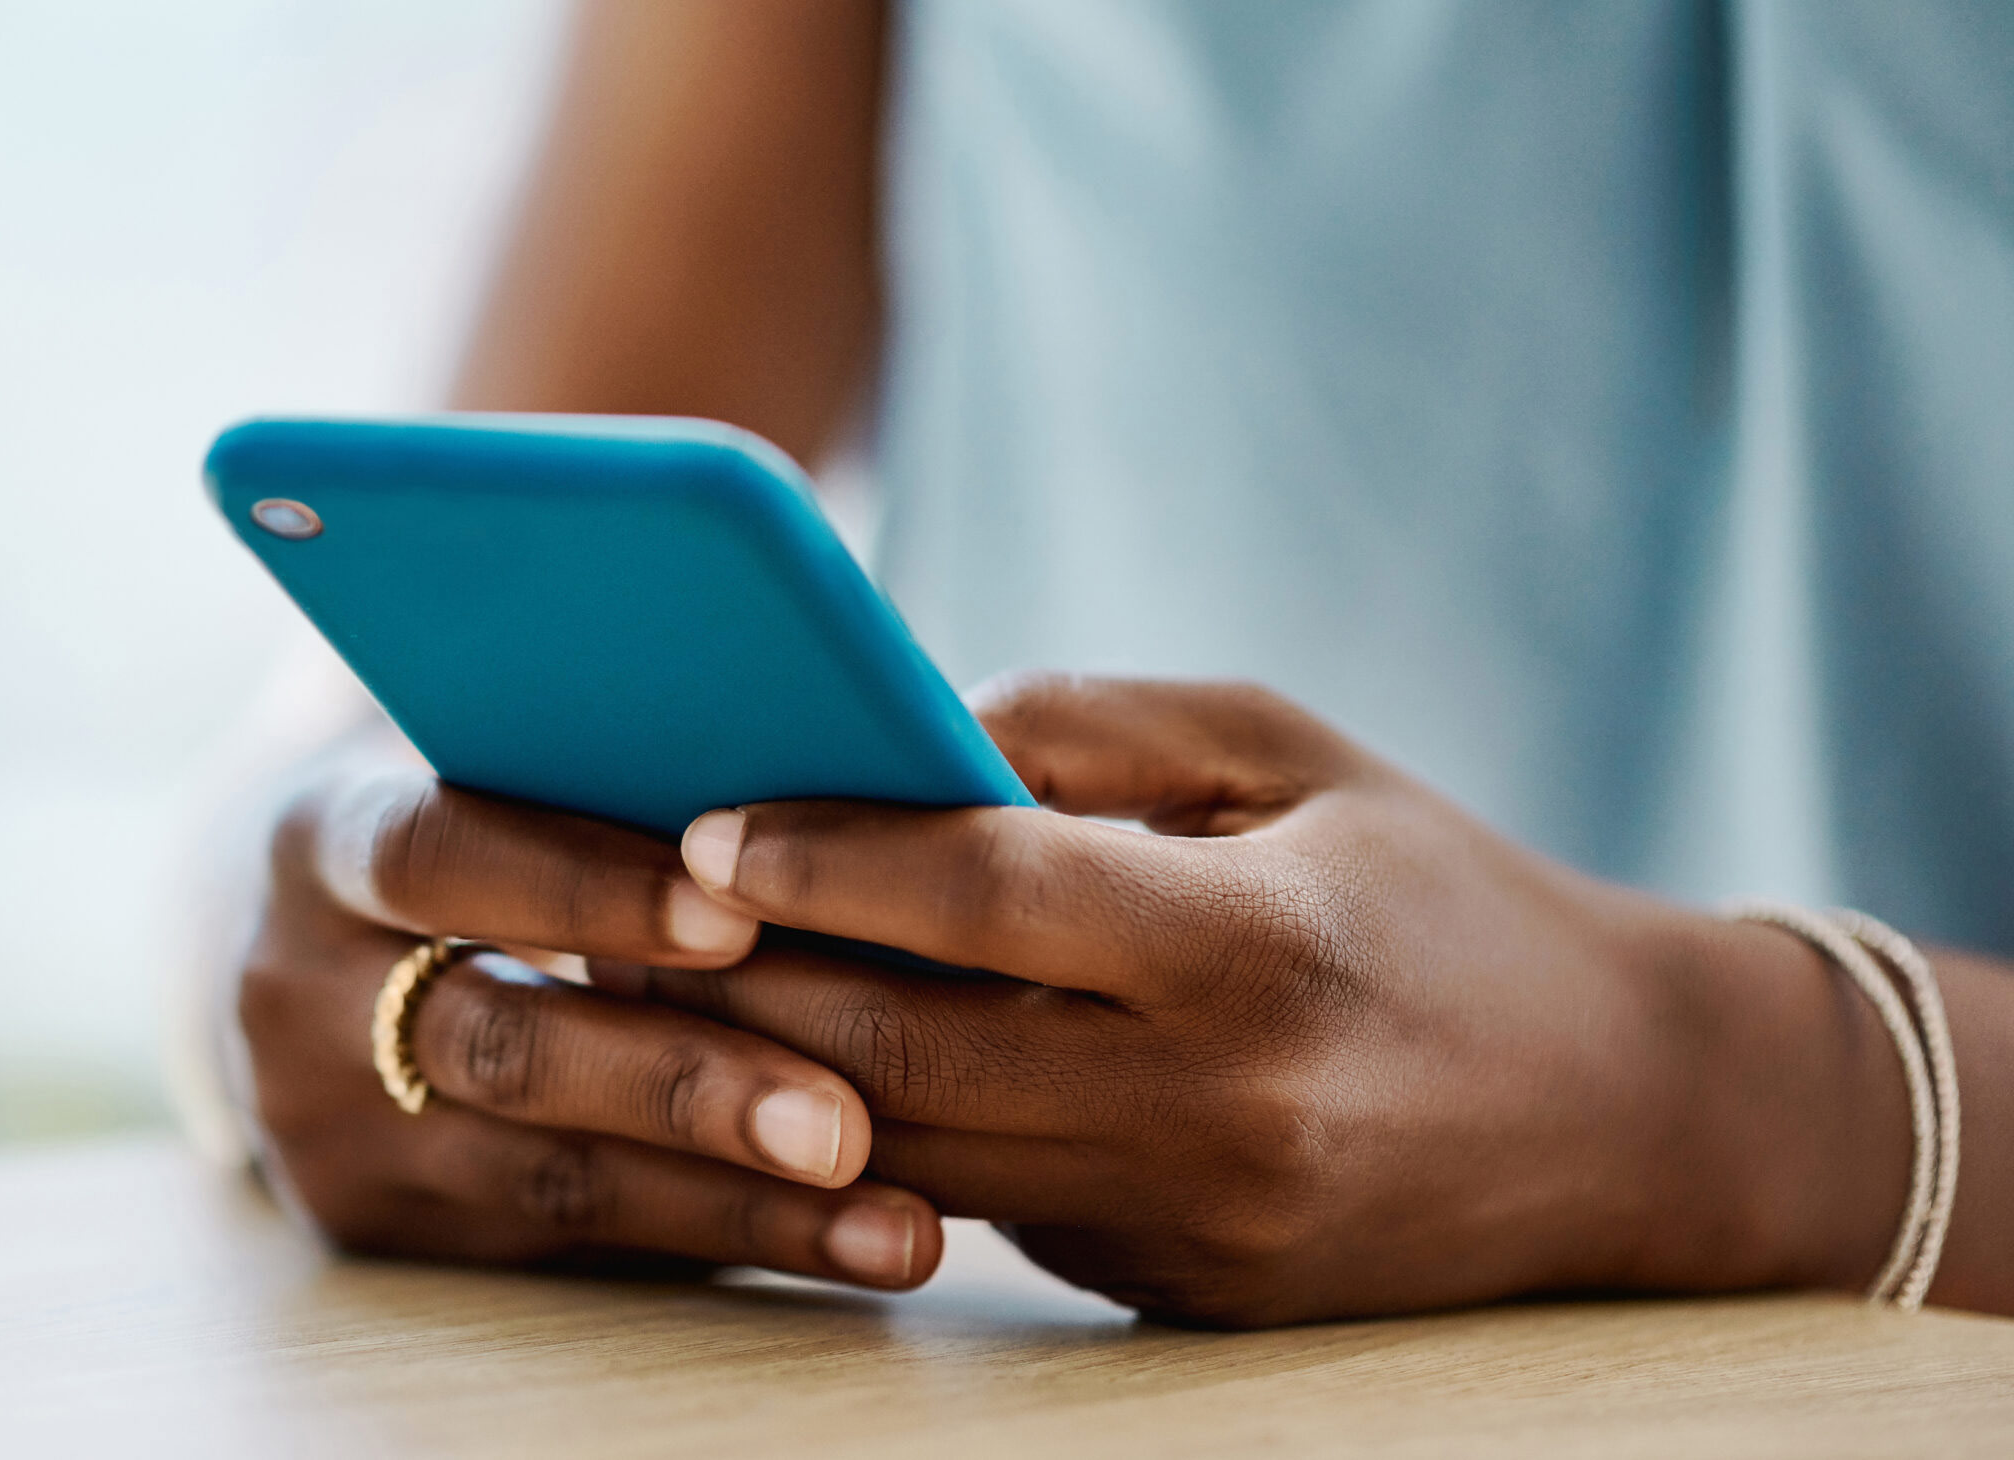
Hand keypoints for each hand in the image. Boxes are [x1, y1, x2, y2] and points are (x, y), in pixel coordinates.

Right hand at [230, 733, 945, 1288]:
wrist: (316, 949)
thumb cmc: (480, 822)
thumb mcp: (489, 769)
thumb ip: (614, 773)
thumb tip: (856, 783)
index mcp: (320, 841)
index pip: (441, 854)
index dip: (585, 886)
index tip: (739, 915)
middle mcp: (298, 995)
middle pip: (501, 1046)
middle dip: (684, 1087)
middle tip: (842, 1123)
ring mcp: (334, 1133)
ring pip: (552, 1178)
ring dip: (740, 1204)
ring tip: (895, 1225)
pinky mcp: (386, 1233)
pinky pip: (579, 1244)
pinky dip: (727, 1240)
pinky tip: (850, 1242)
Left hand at [609, 675, 1919, 1325]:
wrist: (1625, 1115)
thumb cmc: (1434, 892)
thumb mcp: (1293, 756)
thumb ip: (1093, 731)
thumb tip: (900, 733)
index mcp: (1257, 949)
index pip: (988, 900)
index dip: (826, 857)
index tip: (700, 821)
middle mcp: (1223, 1110)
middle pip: (909, 1053)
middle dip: (740, 987)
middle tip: (619, 920)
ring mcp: (1198, 1227)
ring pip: (921, 1154)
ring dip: (774, 1079)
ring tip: (665, 996)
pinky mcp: (1180, 1292)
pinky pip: (991, 1207)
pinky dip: (888, 1137)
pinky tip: (804, 1066)